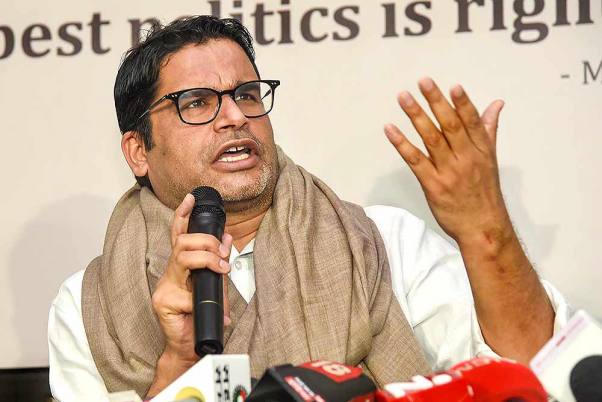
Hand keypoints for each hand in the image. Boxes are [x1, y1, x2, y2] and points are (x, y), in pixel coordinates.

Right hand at [148, 193, 231, 394]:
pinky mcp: (164, 303)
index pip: (179, 235)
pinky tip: (204, 304)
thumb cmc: (201, 315)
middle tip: (222, 256)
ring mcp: (164, 287)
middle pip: (183, 243)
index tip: (190, 198)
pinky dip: (202, 296)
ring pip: (183, 259)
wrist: (191, 345)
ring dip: (206, 260)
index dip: (182, 215)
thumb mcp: (216, 284)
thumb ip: (219, 262)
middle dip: (206, 242)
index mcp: (181, 266)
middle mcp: (170, 273)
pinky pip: (186, 292)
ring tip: (220, 269)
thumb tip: (227, 238)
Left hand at [384, 77, 509, 245]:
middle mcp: (466, 158)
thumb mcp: (491, 159)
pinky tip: (390, 129)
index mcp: (481, 150)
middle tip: (423, 82)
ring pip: (431, 138)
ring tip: (404, 97)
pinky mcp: (433, 185)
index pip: (472, 122)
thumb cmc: (485, 193)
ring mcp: (449, 172)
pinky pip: (415, 161)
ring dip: (416, 116)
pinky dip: (402, 144)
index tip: (453, 86)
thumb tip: (496, 103)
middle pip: (449, 125)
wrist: (483, 228)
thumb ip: (488, 129)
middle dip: (436, 101)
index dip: (462, 103)